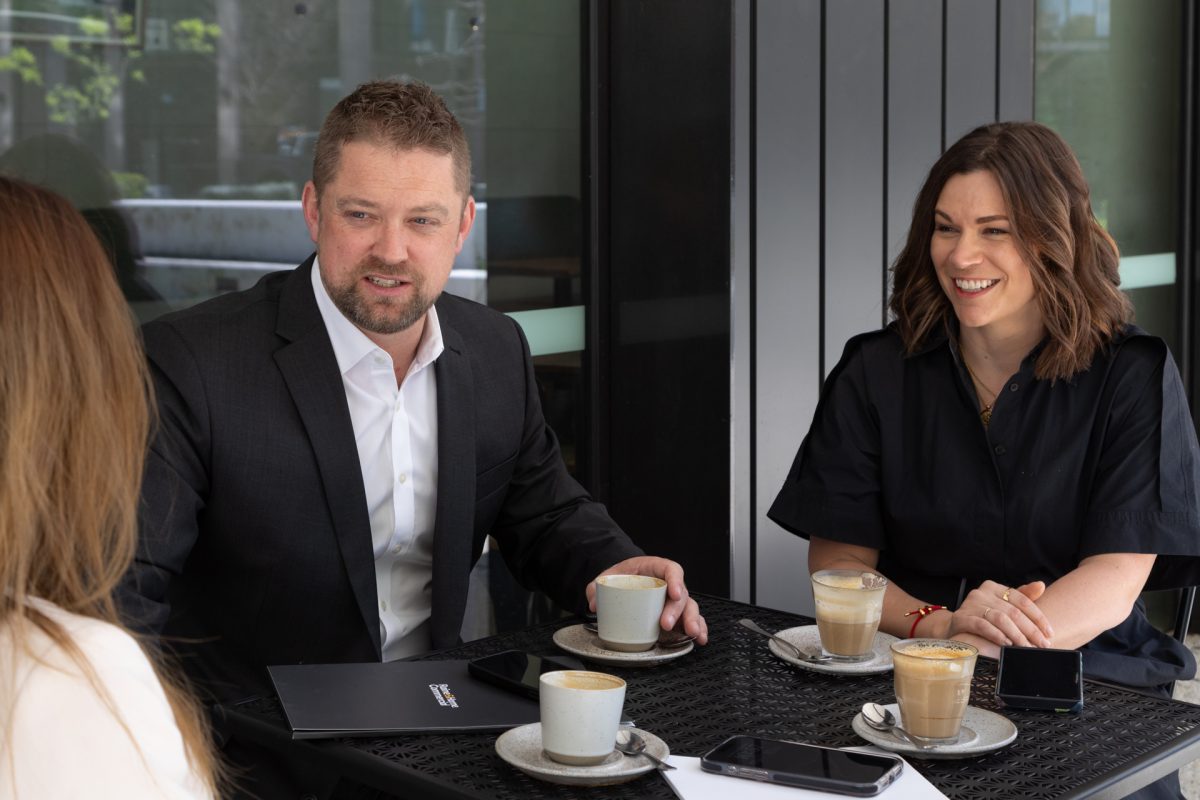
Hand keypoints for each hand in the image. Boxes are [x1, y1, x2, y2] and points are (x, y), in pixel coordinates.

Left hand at [587, 556, 708, 644]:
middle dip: (677, 610)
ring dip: (692, 621)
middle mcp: (670, 584)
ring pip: (690, 608)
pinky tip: (700, 639)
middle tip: (666, 624)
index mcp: (656, 568)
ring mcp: (674, 600)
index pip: (671, 569)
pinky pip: (692, 620)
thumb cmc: (622, 576)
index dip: (675, 580)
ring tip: (691, 633)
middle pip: (681, 594)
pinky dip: (698, 629)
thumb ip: (597, 588)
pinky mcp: (677, 615)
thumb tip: (594, 602)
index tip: (673, 592)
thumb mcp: (607, 577)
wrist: (625, 580)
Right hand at [946, 580, 1053, 647]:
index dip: (1038, 617)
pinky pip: (982, 626)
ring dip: (1017, 635)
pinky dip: (997, 635)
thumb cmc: (983, 618)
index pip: (1022, 600)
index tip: (1049, 633)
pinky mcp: (961, 618)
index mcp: (994, 587)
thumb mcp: (1002, 606)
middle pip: (1013, 611)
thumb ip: (1022, 597)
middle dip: (1031, 630)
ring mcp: (970, 604)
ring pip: (1000, 618)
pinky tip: (1007, 644)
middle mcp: (981, 592)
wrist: (954, 628)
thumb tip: (1041, 585)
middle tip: (1042, 645)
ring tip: (1026, 647)